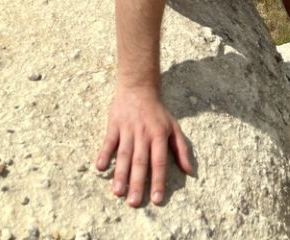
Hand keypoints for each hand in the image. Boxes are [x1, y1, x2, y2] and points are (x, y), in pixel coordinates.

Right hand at [96, 88, 192, 206]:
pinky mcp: (114, 125)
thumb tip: (190, 171)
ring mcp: (128, 129)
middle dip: (137, 183)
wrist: (139, 87)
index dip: (158, 180)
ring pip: (124, 154)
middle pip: (140, 161)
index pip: (159, 161)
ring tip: (118, 192)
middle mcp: (144, 133)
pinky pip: (108, 141)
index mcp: (159, 135)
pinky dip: (104, 153)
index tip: (157, 200)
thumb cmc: (158, 112)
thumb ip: (182, 149)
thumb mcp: (174, 127)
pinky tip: (99, 167)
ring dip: (120, 173)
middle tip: (134, 203)